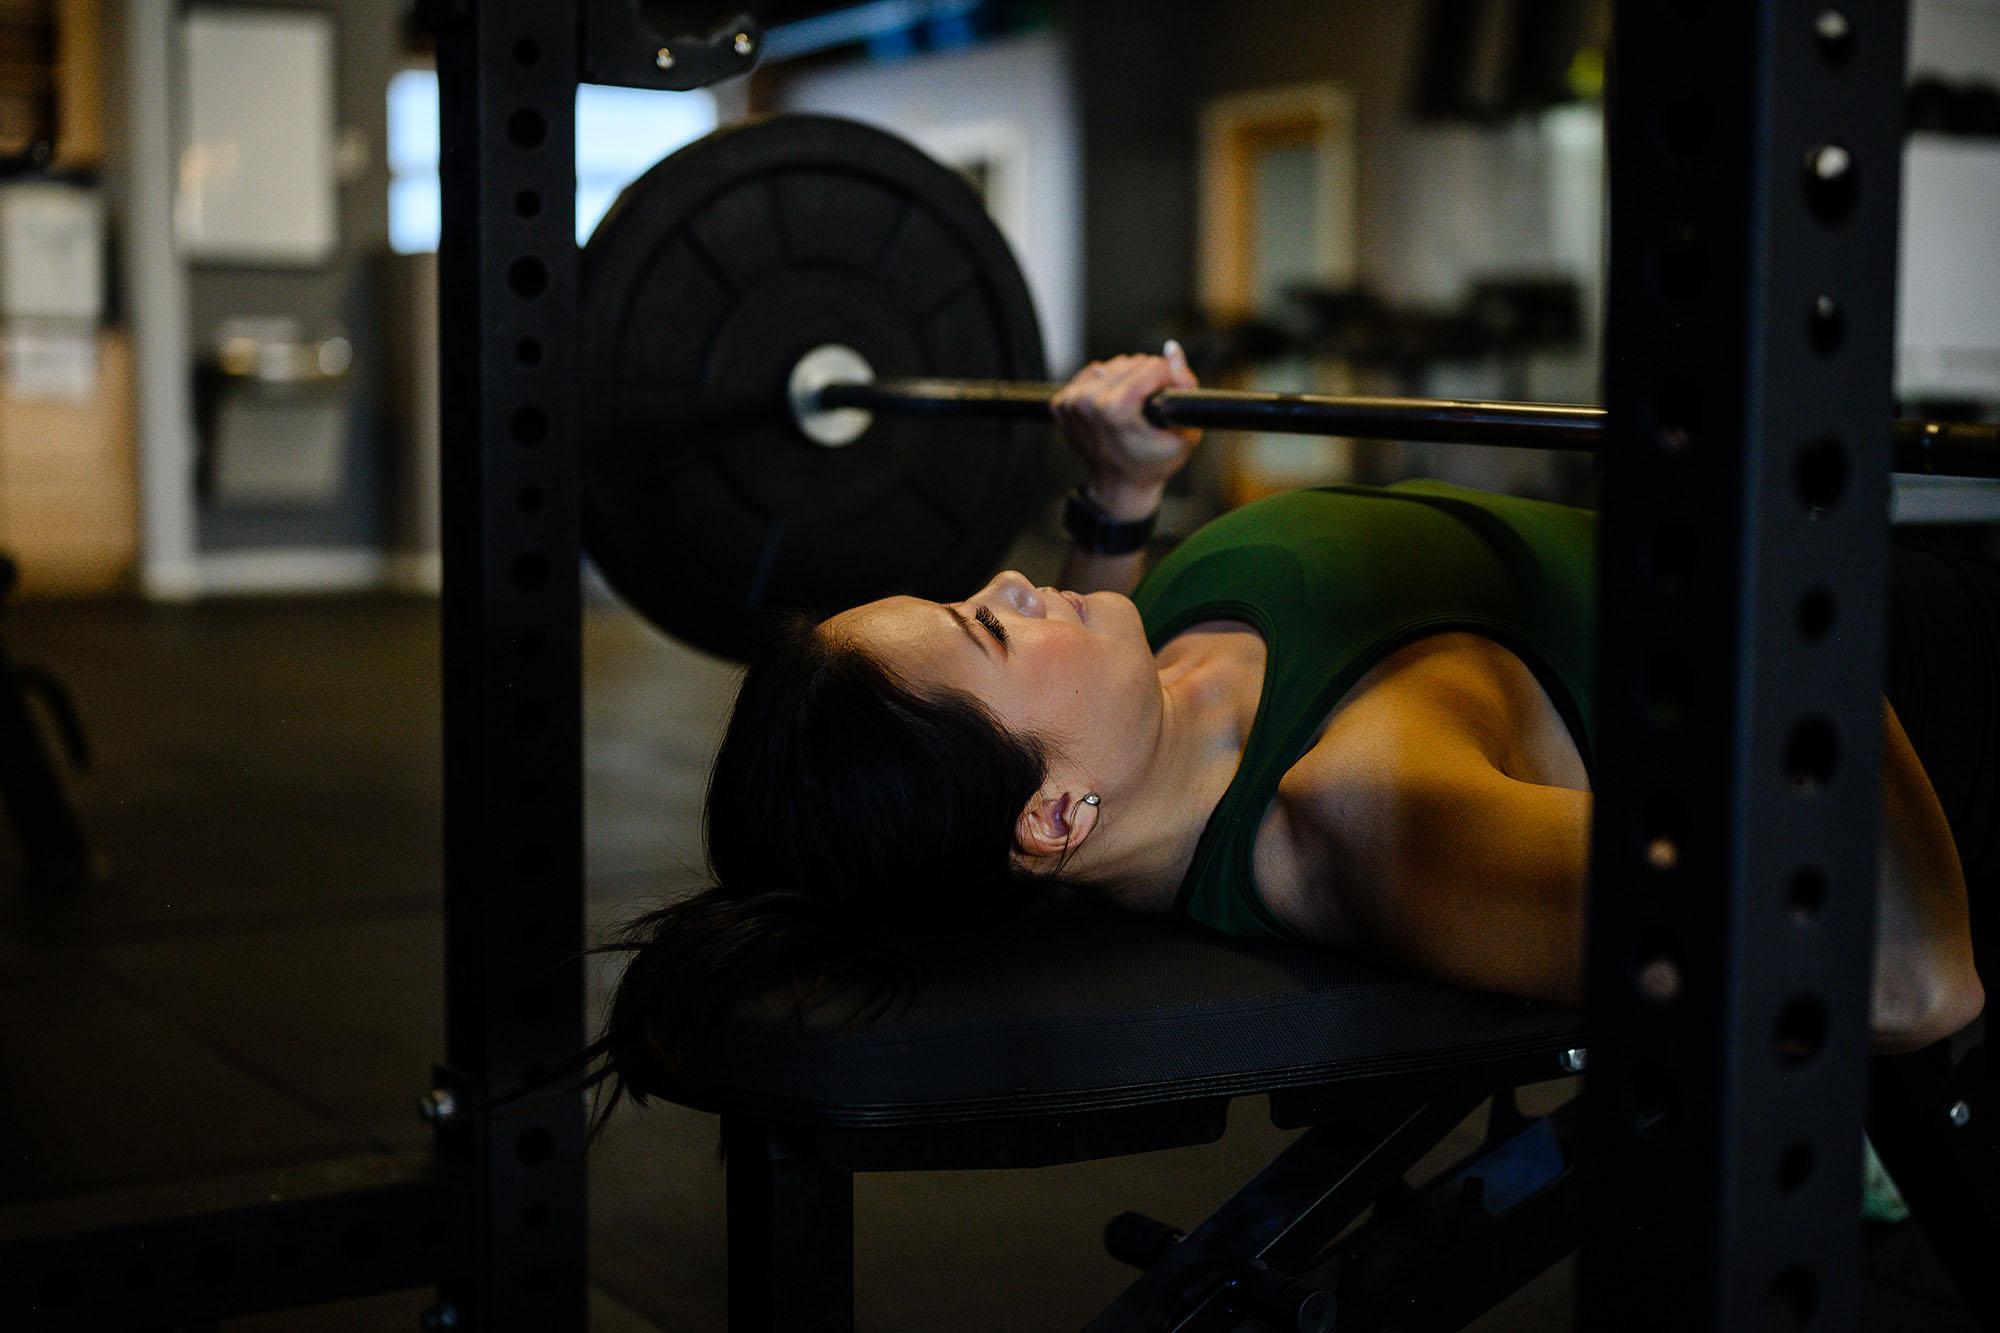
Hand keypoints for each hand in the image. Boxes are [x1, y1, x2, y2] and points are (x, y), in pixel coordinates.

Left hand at [1050, 340, 1199, 518]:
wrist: (1120, 486)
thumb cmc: (1152, 465)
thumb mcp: (1185, 433)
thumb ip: (1185, 388)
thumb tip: (1172, 350)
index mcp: (1115, 410)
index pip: (1152, 366)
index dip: (1170, 378)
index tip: (1172, 393)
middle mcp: (1088, 402)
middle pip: (1131, 362)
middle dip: (1147, 378)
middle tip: (1151, 404)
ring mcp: (1071, 403)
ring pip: (1111, 366)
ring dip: (1126, 379)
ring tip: (1133, 406)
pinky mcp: (1061, 404)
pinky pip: (1091, 375)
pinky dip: (1105, 384)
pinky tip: (1112, 405)